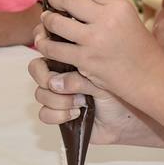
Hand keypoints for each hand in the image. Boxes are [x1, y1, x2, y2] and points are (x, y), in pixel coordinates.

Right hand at [27, 54, 157, 146]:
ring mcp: (58, 95)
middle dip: (45, 77)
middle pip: (36, 68)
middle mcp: (62, 75)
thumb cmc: (119, 93)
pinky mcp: (58, 115)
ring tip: (82, 102)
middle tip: (56, 83)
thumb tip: (54, 83)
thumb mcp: (102, 79)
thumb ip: (78, 77)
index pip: (48, 45)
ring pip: (40, 93)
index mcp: (72, 58)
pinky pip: (44, 114)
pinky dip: (58, 115)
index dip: (44, 45)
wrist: (128, 120)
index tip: (49, 49)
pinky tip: (77, 114)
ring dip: (60, 100)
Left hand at [35, 0, 163, 91]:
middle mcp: (106, 19)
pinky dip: (45, 44)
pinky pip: (54, 49)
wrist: (149, 76)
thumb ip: (106, 4)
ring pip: (56, 22)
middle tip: (52, 0)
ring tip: (47, 20)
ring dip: (46, 20)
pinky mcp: (85, 61)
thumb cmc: (138, 46)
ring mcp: (94, 41)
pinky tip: (45, 42)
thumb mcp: (128, 16)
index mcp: (118, 5)